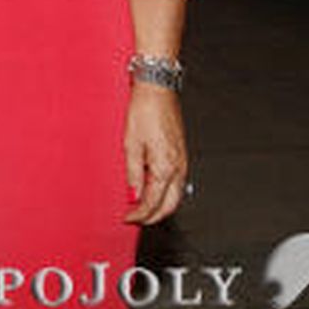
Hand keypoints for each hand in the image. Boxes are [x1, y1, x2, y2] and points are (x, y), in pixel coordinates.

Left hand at [123, 86, 187, 223]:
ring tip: (140, 207)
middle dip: (153, 216)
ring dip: (160, 205)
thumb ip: (133, 173)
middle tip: (135, 218)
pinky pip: (176, 182)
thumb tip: (133, 195)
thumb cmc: (144, 111)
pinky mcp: (181, 154)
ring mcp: (182, 161)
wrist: (158, 90)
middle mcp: (178, 167)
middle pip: (169, 205)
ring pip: (175, 195)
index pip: (153, 202)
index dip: (139, 215)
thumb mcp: (131, 143)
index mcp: (165, 167)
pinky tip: (151, 189)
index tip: (126, 218)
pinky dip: (165, 192)